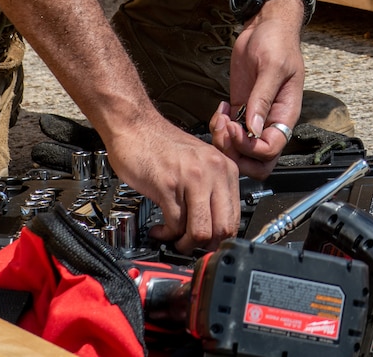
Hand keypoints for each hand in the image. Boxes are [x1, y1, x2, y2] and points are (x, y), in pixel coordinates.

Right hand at [103, 111, 242, 247]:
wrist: (136, 127)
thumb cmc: (164, 146)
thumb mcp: (200, 163)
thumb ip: (212, 190)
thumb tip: (216, 228)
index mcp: (225, 168)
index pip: (235, 218)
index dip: (220, 239)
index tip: (207, 244)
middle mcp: (213, 172)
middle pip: (222, 229)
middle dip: (205, 246)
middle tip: (190, 246)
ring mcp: (192, 178)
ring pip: (200, 231)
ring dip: (185, 243)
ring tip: (173, 238)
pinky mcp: (168, 185)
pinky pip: (175, 224)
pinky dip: (166, 234)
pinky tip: (159, 229)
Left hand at [215, 0, 305, 176]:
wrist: (267, 24)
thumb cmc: (278, 41)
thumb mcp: (272, 67)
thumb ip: (263, 99)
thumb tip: (254, 129)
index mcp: (285, 114)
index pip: (271, 150)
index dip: (250, 148)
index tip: (236, 128)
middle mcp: (271, 120)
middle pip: (258, 159)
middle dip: (236, 154)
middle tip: (223, 132)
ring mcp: (255, 115)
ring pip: (240, 148)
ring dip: (224, 141)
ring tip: (219, 118)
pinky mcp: (241, 107)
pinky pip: (229, 131)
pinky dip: (219, 127)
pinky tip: (219, 109)